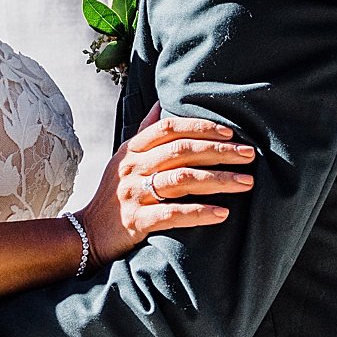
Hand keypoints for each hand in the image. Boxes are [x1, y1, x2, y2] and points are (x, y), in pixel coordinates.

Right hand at [80, 109, 253, 264]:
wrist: (87, 233)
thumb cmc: (113, 194)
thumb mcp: (123, 159)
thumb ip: (144, 133)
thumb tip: (160, 103)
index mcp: (133, 150)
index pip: (168, 128)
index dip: (200, 127)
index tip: (230, 132)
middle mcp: (133, 168)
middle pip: (181, 151)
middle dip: (219, 151)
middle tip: (249, 155)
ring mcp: (134, 194)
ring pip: (182, 180)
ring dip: (218, 179)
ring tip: (245, 183)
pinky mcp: (136, 221)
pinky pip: (173, 214)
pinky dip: (200, 212)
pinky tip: (222, 214)